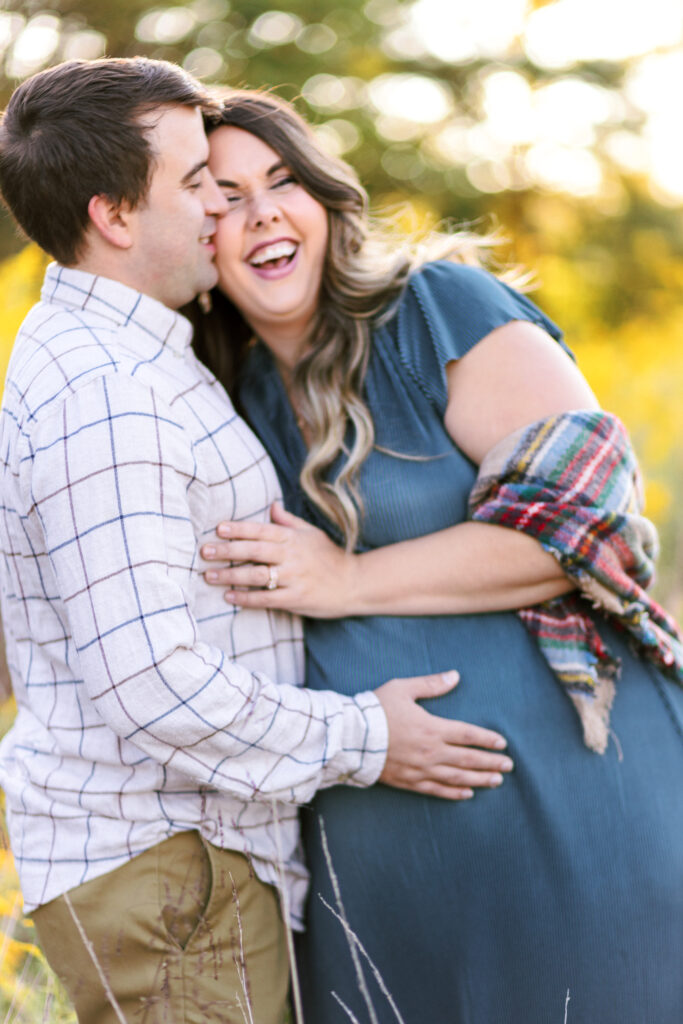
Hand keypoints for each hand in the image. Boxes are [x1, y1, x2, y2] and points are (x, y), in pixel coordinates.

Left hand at [201, 502, 355, 617]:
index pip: (262, 529)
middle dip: (227, 550)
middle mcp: (292, 556)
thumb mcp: (312, 534)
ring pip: (256, 575)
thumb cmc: (329, 557)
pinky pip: (266, 598)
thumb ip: (289, 521)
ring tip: (209, 575)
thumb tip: (271, 505)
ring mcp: (294, 577)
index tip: (218, 528)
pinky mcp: (296, 598)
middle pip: (254, 551)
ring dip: (230, 575)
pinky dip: (246, 598)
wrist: (354, 584)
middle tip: (205, 551)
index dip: (239, 528)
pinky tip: (229, 596)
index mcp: (293, 538)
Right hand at [375, 671, 512, 799]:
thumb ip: (431, 684)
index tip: (503, 743)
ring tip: (496, 781)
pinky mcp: (408, 781)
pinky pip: (436, 790)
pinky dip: (453, 793)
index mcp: (432, 728)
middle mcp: (430, 752)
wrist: (350, 737)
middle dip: (490, 762)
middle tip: (509, 766)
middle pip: (468, 759)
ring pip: (456, 777)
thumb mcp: (403, 689)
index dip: (487, 739)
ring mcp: (420, 769)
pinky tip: (467, 794)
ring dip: (479, 779)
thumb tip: (455, 676)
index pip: (468, 735)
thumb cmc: (376, 709)